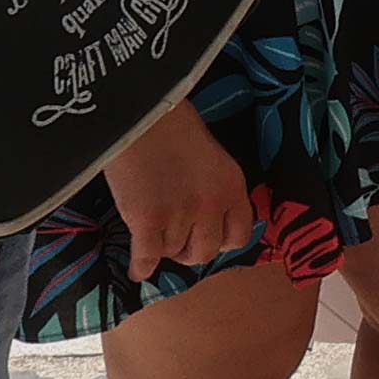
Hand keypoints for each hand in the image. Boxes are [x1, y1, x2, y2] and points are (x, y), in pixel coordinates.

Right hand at [103, 104, 257, 279]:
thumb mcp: (208, 153)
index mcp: (232, 185)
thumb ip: (212, 186)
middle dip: (190, 250)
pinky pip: (147, 259)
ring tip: (153, 233)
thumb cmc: (171, 122)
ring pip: (174, 253)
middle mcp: (211, 205)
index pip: (240, 235)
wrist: (139, 112)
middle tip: (176, 239)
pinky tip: (139, 267)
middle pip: (206, 252)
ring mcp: (180, 215)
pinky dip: (142, 266)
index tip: (208, 235)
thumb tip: (203, 218)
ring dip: (163, 247)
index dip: (222, 239)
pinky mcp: (148, 221)